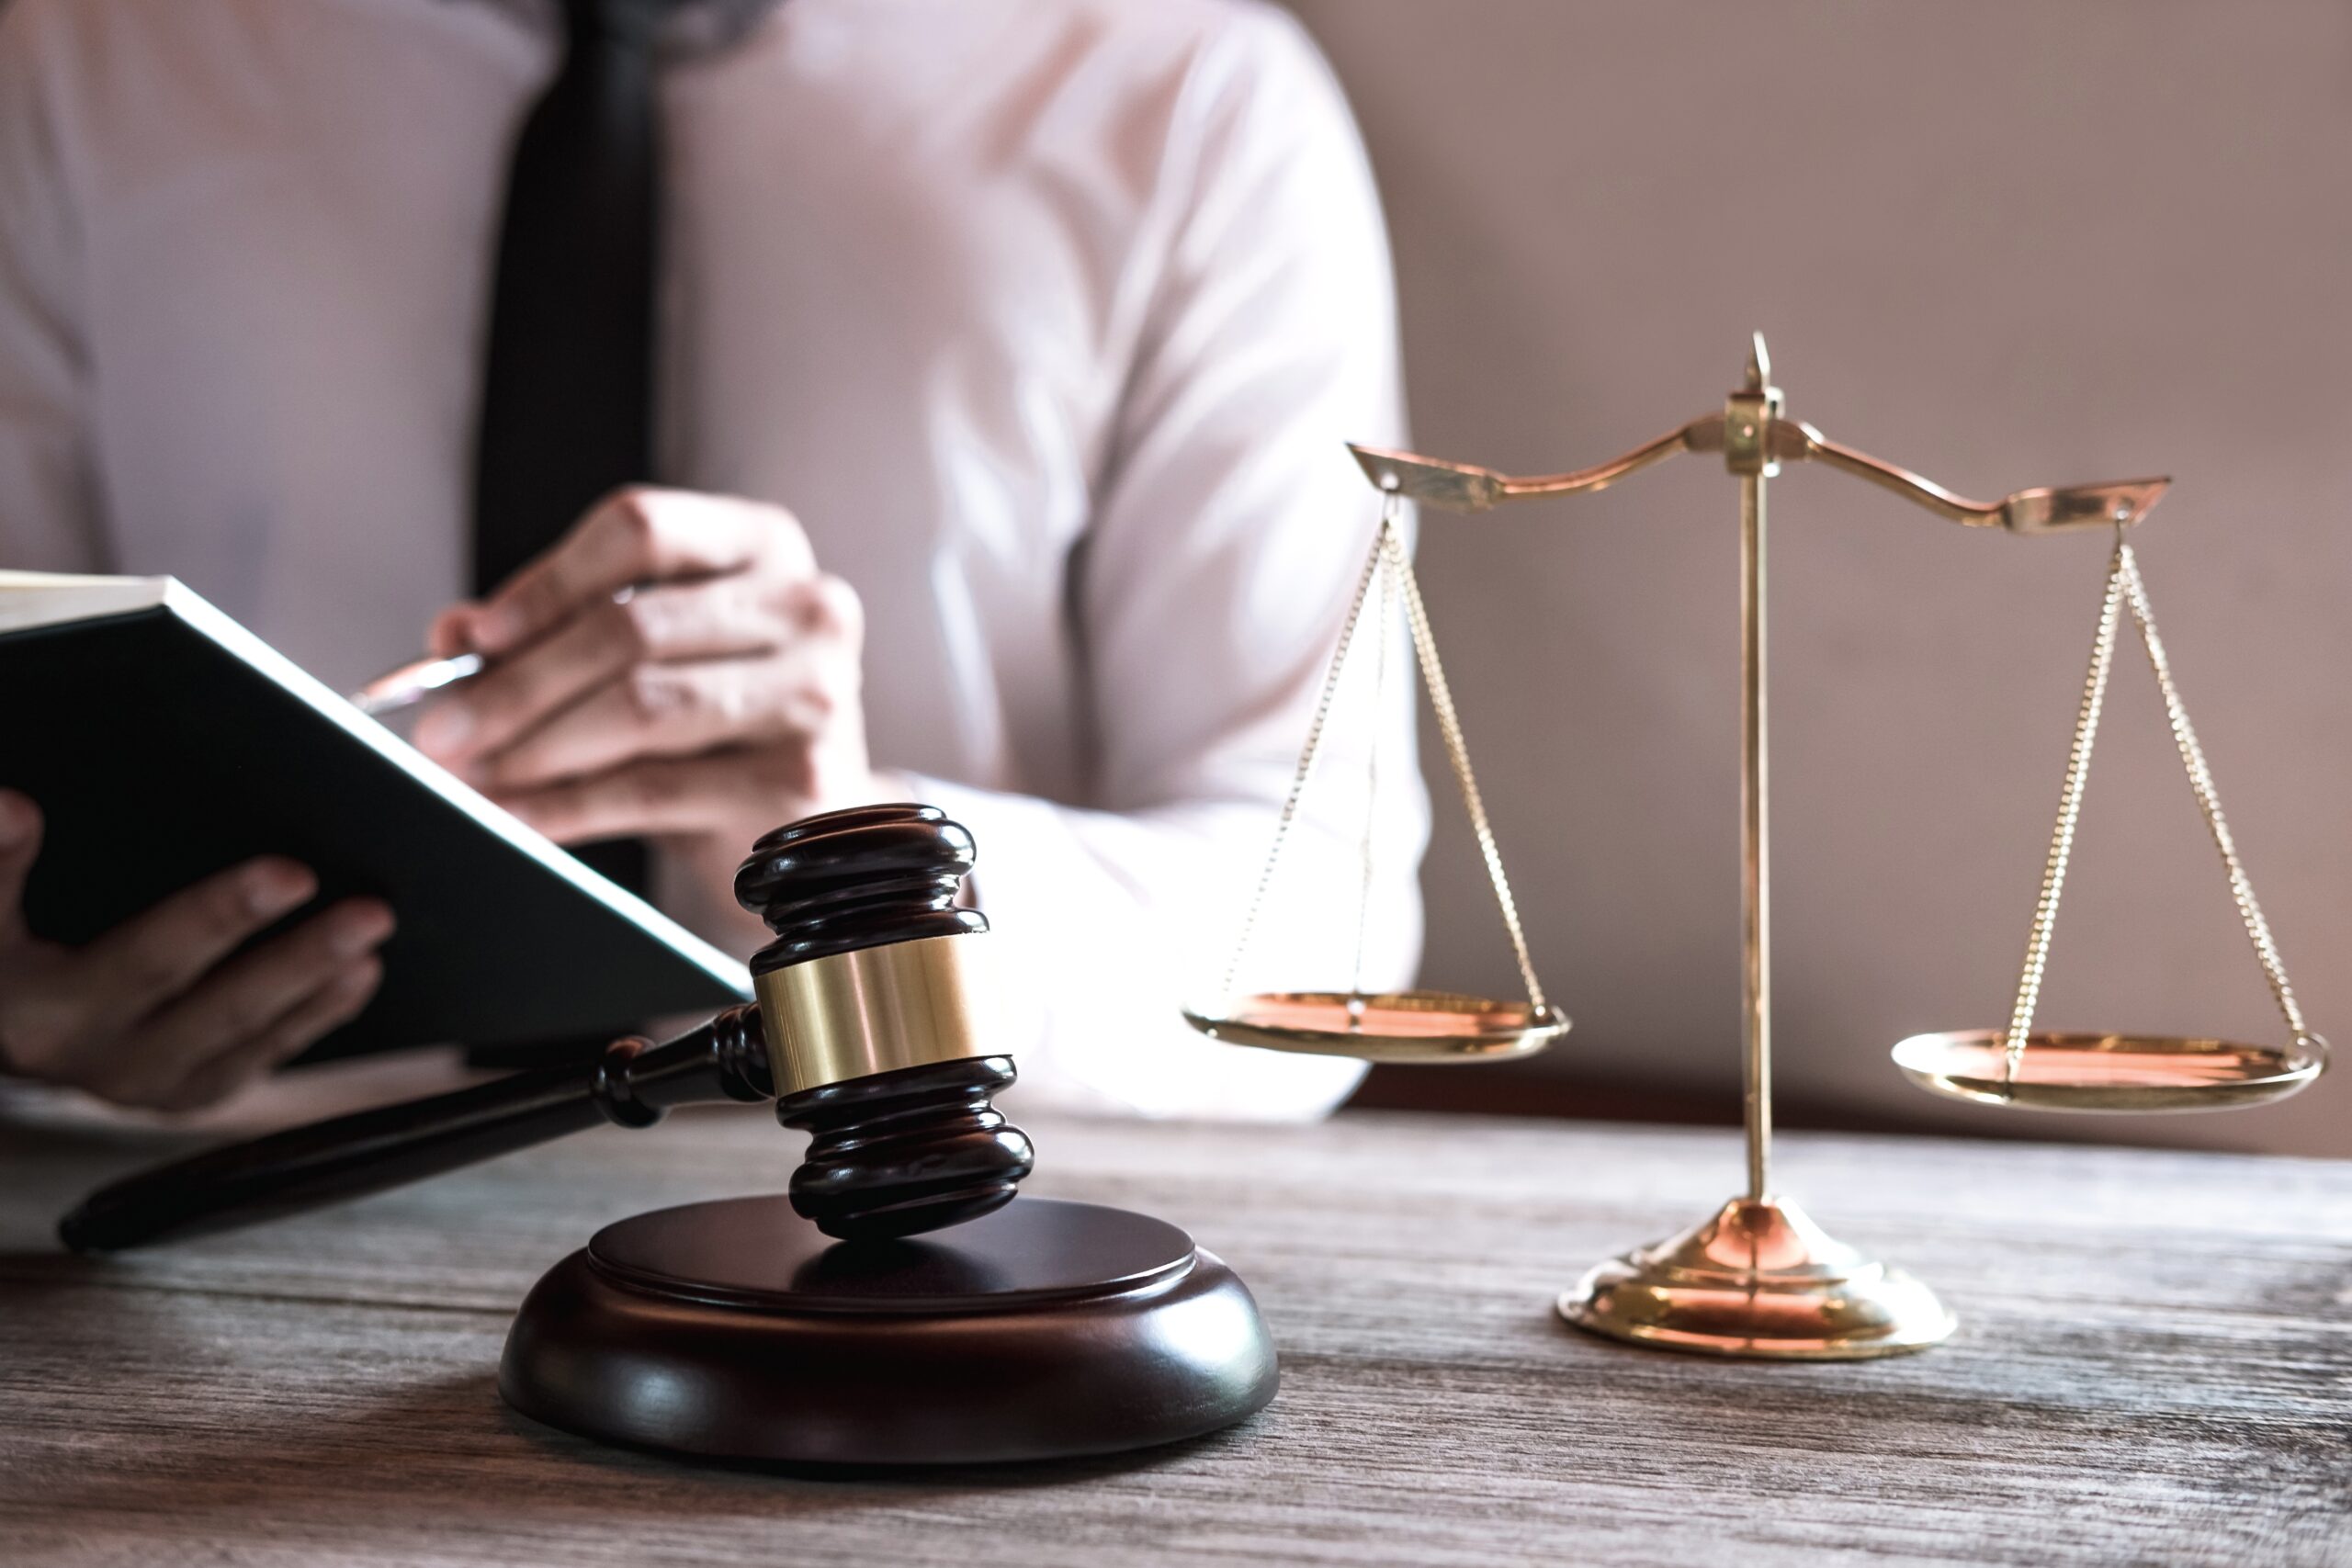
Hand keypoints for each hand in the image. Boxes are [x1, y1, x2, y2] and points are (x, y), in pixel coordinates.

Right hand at [0, 792, 393, 1111]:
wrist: (8, 1029)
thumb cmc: (8, 955)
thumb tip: (11, 808)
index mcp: (38, 1005)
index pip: (131, 954)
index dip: (203, 913)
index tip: (279, 871)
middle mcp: (92, 1054)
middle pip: (198, 995)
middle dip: (277, 945)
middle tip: (342, 896)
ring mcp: (146, 1082)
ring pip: (244, 1032)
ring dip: (314, 979)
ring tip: (369, 930)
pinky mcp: (189, 1091)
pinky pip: (264, 1054)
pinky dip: (318, 1012)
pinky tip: (360, 972)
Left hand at [414, 489, 878, 879]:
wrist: (807, 817)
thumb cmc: (714, 720)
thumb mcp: (641, 653)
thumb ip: (553, 628)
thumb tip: (453, 638)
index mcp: (763, 542)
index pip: (641, 530)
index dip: (545, 581)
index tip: (472, 637)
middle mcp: (806, 605)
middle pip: (631, 627)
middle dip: (518, 683)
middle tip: (441, 729)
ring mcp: (814, 692)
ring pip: (641, 707)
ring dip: (535, 746)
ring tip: (471, 775)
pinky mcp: (799, 781)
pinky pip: (655, 788)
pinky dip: (569, 806)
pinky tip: (518, 815)